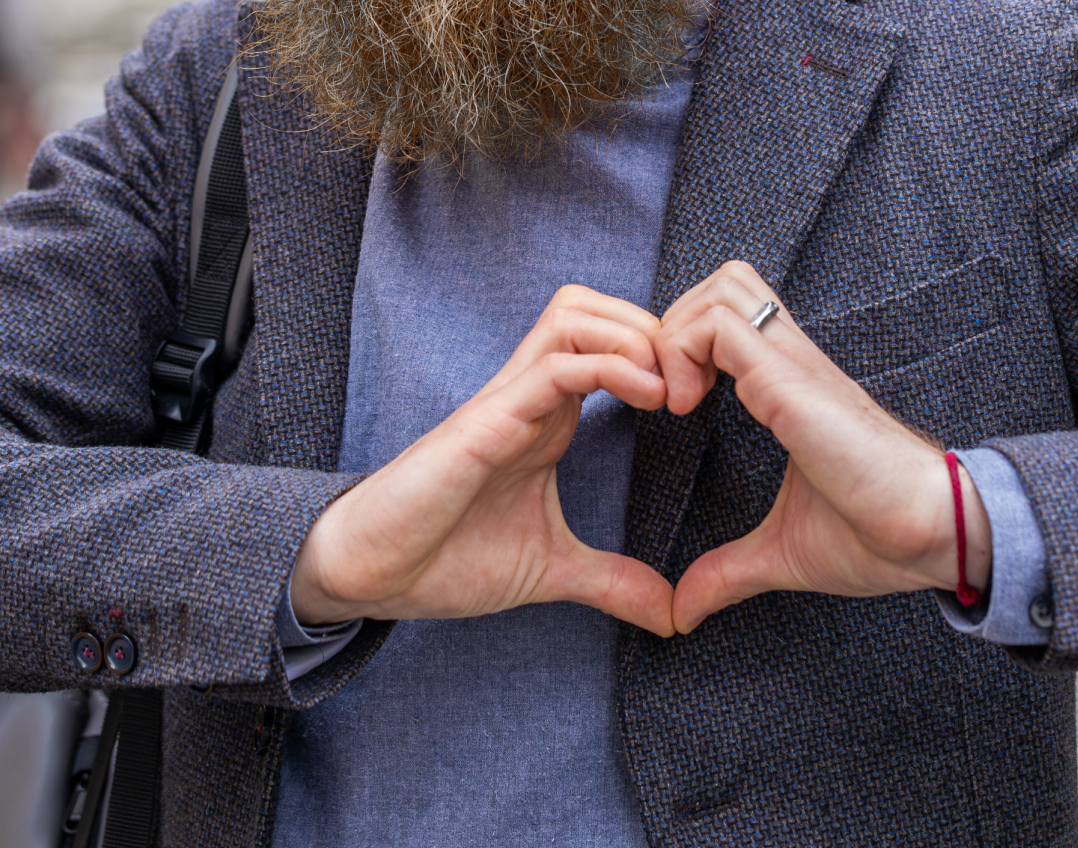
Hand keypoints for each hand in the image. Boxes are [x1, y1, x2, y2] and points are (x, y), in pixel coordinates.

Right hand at [291, 286, 675, 636]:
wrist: (374, 574)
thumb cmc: (446, 559)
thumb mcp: (552, 570)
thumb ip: (612, 581)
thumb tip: (671, 616)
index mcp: (547, 419)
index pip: (609, 343)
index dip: (663, 355)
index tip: (703, 403)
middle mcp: (528, 396)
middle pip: (594, 307)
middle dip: (655, 330)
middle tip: (693, 387)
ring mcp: (506, 402)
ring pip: (573, 315)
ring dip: (633, 336)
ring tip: (670, 390)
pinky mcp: (486, 421)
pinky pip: (553, 366)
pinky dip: (609, 367)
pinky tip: (648, 399)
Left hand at [655, 262, 992, 633]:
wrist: (935, 536)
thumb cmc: (876, 536)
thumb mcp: (779, 554)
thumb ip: (725, 574)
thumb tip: (682, 613)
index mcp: (789, 387)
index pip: (729, 315)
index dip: (685, 347)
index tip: (668, 409)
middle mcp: (791, 362)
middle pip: (723, 282)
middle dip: (675, 325)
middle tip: (663, 394)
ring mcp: (793, 366)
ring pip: (722, 288)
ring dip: (677, 334)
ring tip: (673, 400)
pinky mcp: (791, 382)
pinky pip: (721, 328)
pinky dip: (683, 353)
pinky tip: (683, 409)